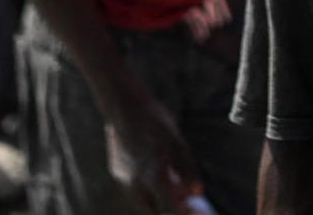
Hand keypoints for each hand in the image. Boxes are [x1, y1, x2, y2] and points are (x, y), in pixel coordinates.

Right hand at [104, 88, 199, 214]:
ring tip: (175, 190)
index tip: (196, 212)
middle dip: (170, 209)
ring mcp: (122, 179)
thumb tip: (197, 192)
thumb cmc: (156, 123)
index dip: (184, 213)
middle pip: (153, 210)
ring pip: (142, 203)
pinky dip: (147, 192)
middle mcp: (134, 183)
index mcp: (152, 176)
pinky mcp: (116, 172)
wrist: (125, 107)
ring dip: (158, 202)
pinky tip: (159, 180)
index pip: (169, 208)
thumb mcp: (178, 144)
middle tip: (187, 202)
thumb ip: (188, 170)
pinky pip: (133, 191)